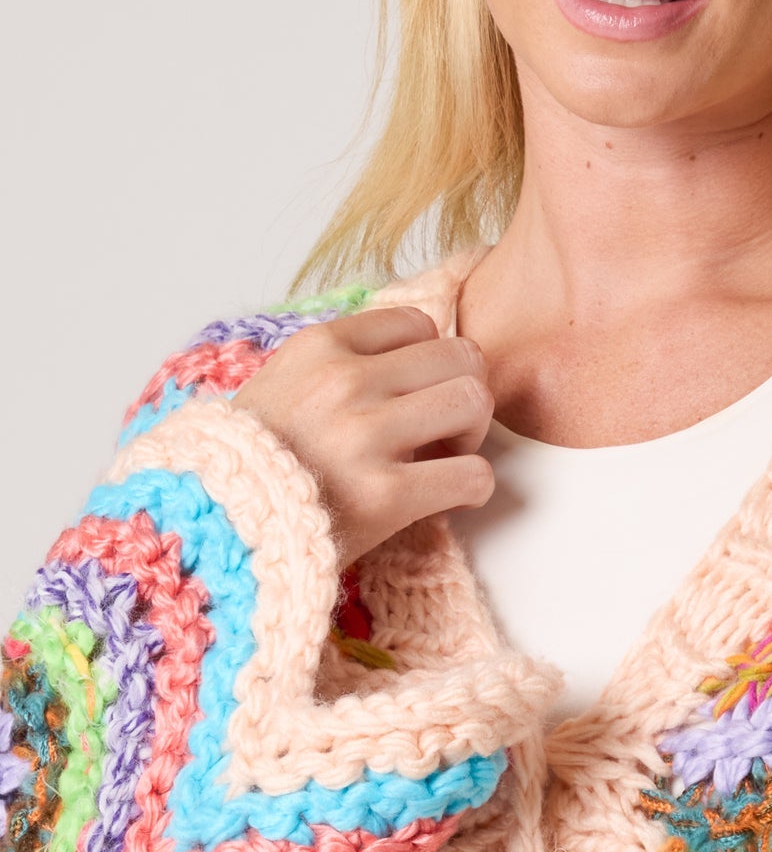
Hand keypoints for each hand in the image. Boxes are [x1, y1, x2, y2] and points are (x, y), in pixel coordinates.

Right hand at [231, 306, 494, 564]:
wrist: (217, 528)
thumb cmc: (255, 463)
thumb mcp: (283, 384)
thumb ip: (340, 364)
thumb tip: (413, 352)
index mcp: (321, 346)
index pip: (420, 323)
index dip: (431, 362)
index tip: (415, 396)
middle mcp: (345, 382)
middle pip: (461, 357)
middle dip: (463, 393)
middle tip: (442, 432)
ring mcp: (365, 437)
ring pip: (474, 402)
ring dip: (472, 436)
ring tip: (443, 461)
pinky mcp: (386, 496)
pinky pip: (474, 475)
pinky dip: (473, 488)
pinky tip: (448, 498)